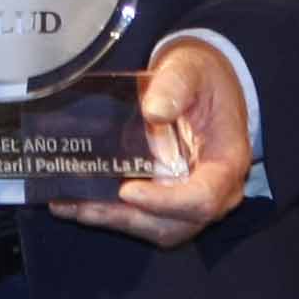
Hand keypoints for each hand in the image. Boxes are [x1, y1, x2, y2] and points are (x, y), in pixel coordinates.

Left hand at [49, 35, 252, 248]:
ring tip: (71, 207)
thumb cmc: (202, 79)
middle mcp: (214, 192)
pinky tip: (77, 203)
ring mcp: (191, 199)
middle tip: (84, 205)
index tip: (128, 191)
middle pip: (175, 224)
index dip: (166, 202)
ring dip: (113, 220)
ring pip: (156, 228)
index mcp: (227, 163)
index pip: (203, 198)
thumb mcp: (190, 71)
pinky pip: (144, 217)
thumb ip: (175, 86)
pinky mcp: (170, 199)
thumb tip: (153, 112)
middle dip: (127, 218)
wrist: (204, 85)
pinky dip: (112, 214)